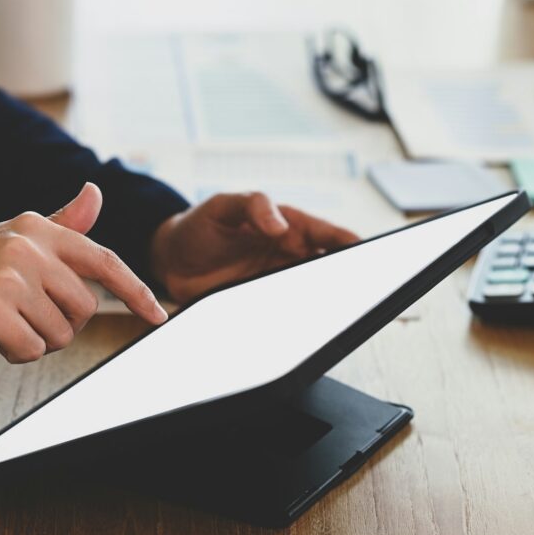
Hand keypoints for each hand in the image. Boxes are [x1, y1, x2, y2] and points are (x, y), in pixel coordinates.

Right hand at [0, 183, 167, 360]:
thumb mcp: (12, 239)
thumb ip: (60, 223)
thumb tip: (96, 191)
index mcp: (36, 226)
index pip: (104, 260)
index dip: (136, 292)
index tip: (158, 316)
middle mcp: (26, 245)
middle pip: (85, 308)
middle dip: (62, 325)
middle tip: (25, 316)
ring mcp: (7, 276)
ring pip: (60, 334)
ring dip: (37, 340)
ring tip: (3, 321)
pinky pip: (31, 350)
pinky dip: (15, 353)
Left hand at [150, 191, 357, 302]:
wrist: (169, 260)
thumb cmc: (199, 225)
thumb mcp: (222, 206)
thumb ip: (252, 206)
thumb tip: (280, 224)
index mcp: (288, 227)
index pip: (327, 234)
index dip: (349, 243)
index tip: (364, 253)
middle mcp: (289, 256)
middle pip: (328, 268)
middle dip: (346, 277)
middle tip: (356, 289)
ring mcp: (277, 282)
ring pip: (311, 293)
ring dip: (322, 303)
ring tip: (330, 313)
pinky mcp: (261, 304)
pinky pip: (286, 313)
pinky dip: (295, 321)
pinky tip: (299, 328)